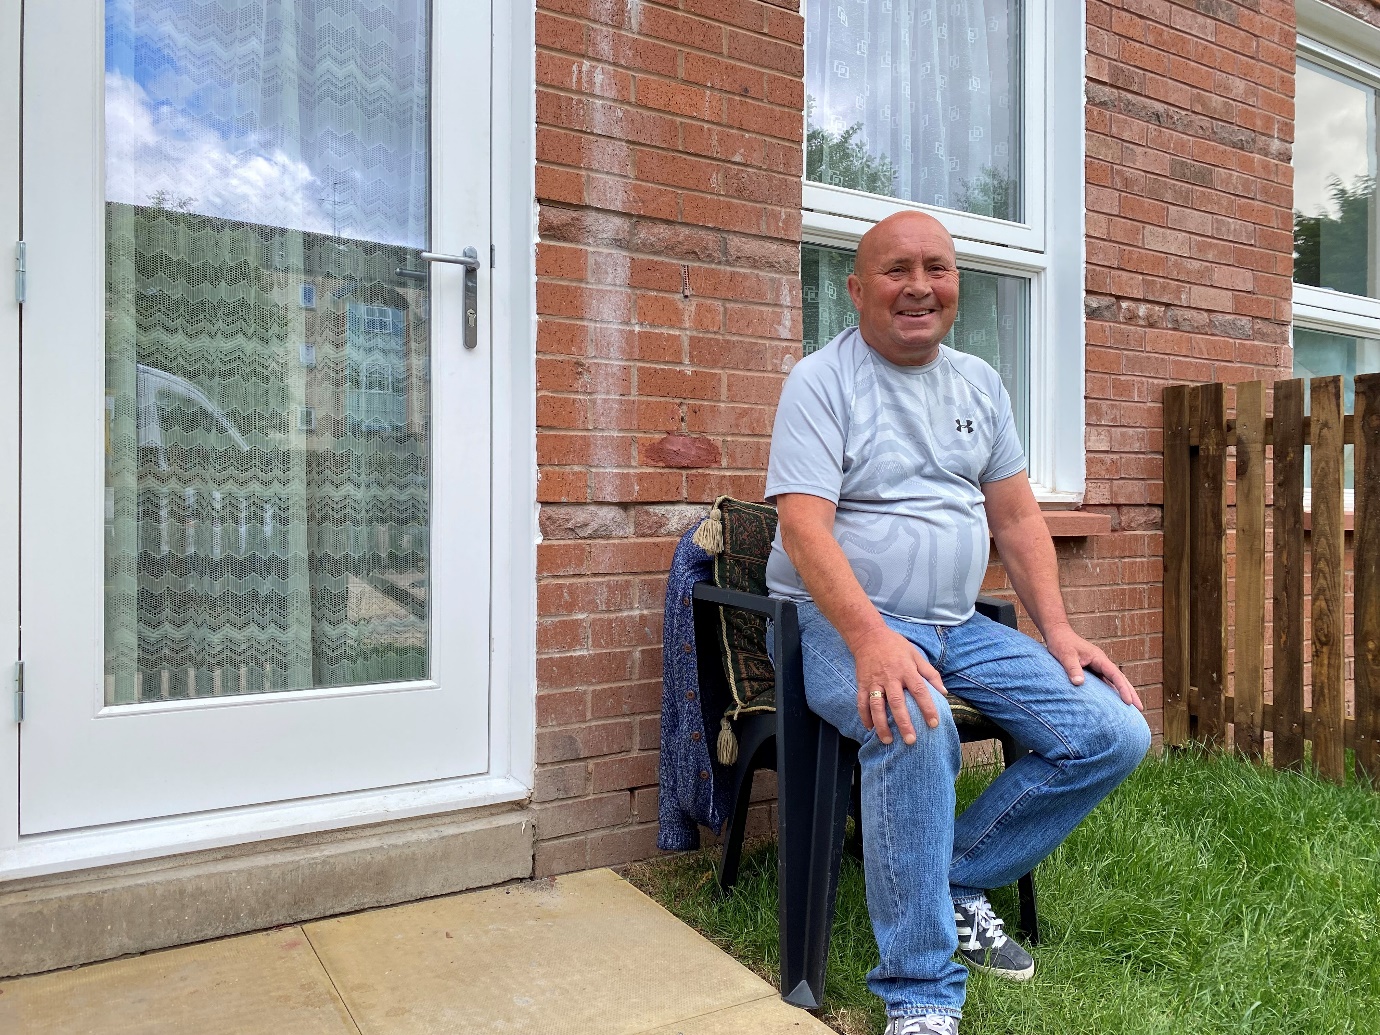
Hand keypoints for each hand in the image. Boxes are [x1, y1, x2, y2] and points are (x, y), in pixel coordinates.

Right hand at [851, 627, 945, 744]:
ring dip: (881, 724)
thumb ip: (930, 673)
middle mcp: (890, 677)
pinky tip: (869, 728)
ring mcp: (874, 681)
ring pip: (877, 706)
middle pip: (897, 703)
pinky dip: (864, 716)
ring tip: (888, 740)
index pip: (919, 691)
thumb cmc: (896, 646)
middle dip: (904, 723)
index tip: (934, 723)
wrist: (869, 636)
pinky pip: (862, 702)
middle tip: (910, 740)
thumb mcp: (916, 655)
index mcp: (906, 670)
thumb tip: (944, 692)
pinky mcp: (862, 683)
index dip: (927, 707)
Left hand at [1043, 624, 1142, 710]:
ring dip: (1123, 692)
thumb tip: (1079, 683)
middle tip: (1140, 708)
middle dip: (1131, 692)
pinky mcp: (1092, 669)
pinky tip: (1114, 701)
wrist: (1057, 634)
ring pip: (1114, 681)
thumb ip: (1072, 668)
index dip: (1123, 688)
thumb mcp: (1066, 655)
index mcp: (1099, 658)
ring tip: (1132, 708)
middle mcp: (1101, 662)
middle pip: (1120, 678)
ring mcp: (1097, 666)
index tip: (1128, 702)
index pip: (1115, 675)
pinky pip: (1105, 682)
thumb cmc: (1061, 643)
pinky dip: (1111, 690)